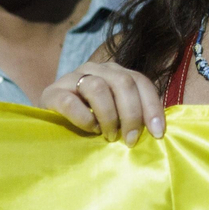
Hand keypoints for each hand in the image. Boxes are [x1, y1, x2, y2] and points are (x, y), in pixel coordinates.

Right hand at [42, 61, 165, 145]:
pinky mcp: (52, 92)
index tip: (157, 134)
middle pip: (123, 82)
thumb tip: (158, 131)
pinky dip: (84, 119)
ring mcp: (72, 78)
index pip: (140, 81)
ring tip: (109, 136)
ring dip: (108, 116)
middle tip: (130, 140)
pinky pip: (70, 101)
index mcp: (115, 72)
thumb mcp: (116, 115)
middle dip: (131, 114)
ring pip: (98, 88)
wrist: (50, 123)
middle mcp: (96, 69)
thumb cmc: (89, 122)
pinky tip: (90, 130)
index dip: (152, 107)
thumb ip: (133, 114)